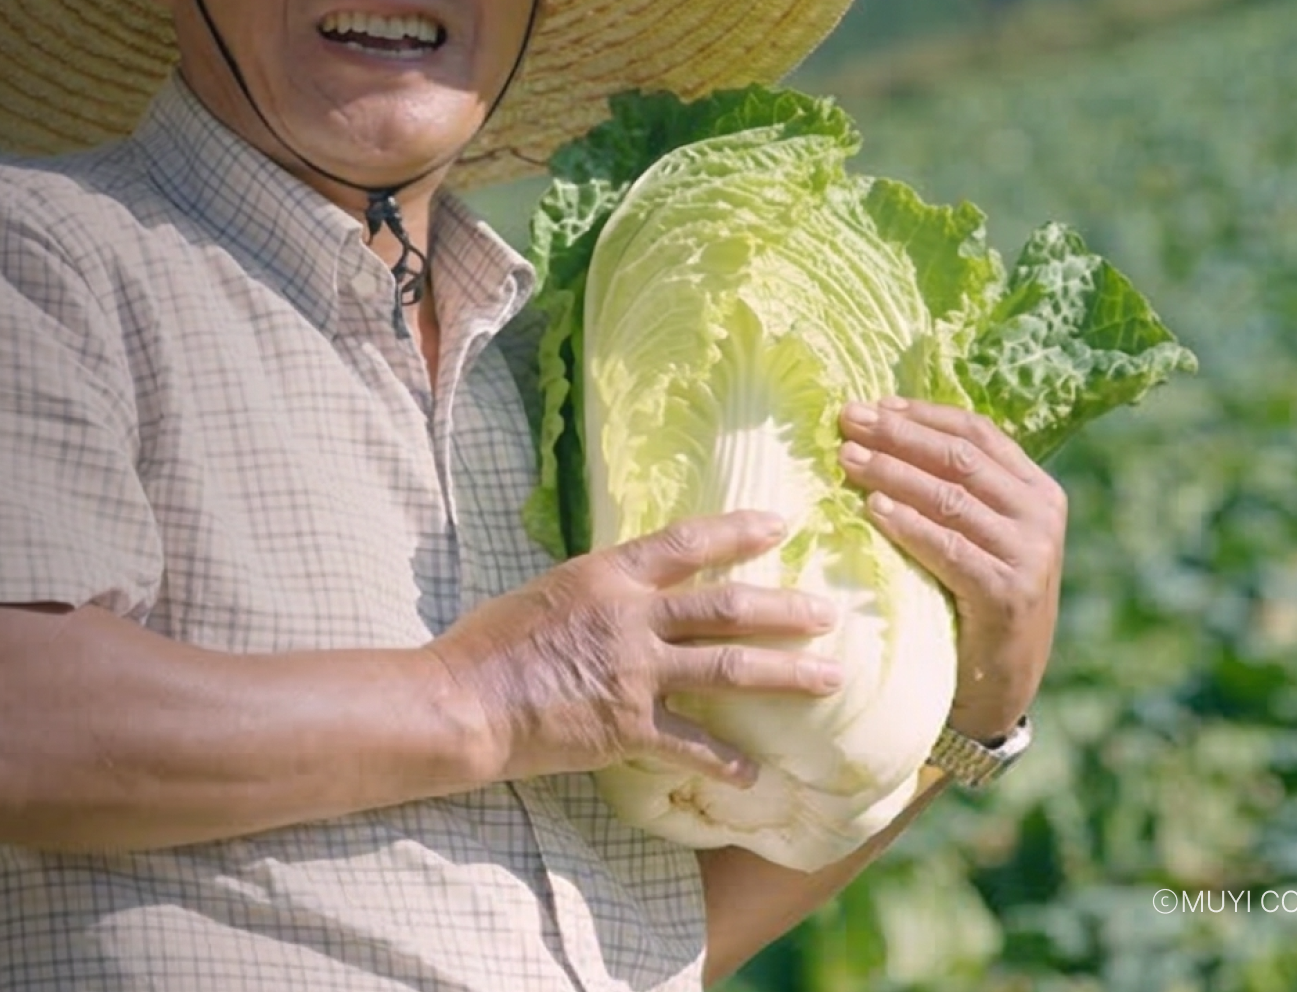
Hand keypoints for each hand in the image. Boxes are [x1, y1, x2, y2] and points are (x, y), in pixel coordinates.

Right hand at [428, 511, 842, 787]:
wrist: (465, 700)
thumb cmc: (490, 644)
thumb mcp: (546, 592)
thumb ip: (596, 591)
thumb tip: (625, 587)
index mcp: (606, 576)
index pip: (686, 544)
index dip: (737, 531)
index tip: (780, 524)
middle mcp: (630, 618)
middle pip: (726, 606)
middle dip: (785, 608)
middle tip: (830, 612)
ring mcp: (634, 673)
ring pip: (728, 667)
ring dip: (786, 672)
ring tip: (831, 678)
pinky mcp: (628, 726)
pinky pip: (692, 743)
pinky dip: (725, 759)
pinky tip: (755, 773)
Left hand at [838, 398, 1065, 738]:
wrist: (1001, 680)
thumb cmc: (975, 596)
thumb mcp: (979, 533)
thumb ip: (955, 487)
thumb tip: (883, 429)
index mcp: (1038, 489)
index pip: (978, 433)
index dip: (922, 415)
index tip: (874, 404)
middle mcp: (1041, 515)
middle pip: (960, 459)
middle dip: (898, 436)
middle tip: (846, 422)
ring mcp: (1030, 555)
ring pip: (950, 498)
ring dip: (892, 473)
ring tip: (846, 460)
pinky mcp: (1008, 594)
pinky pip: (949, 549)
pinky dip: (908, 525)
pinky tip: (873, 510)